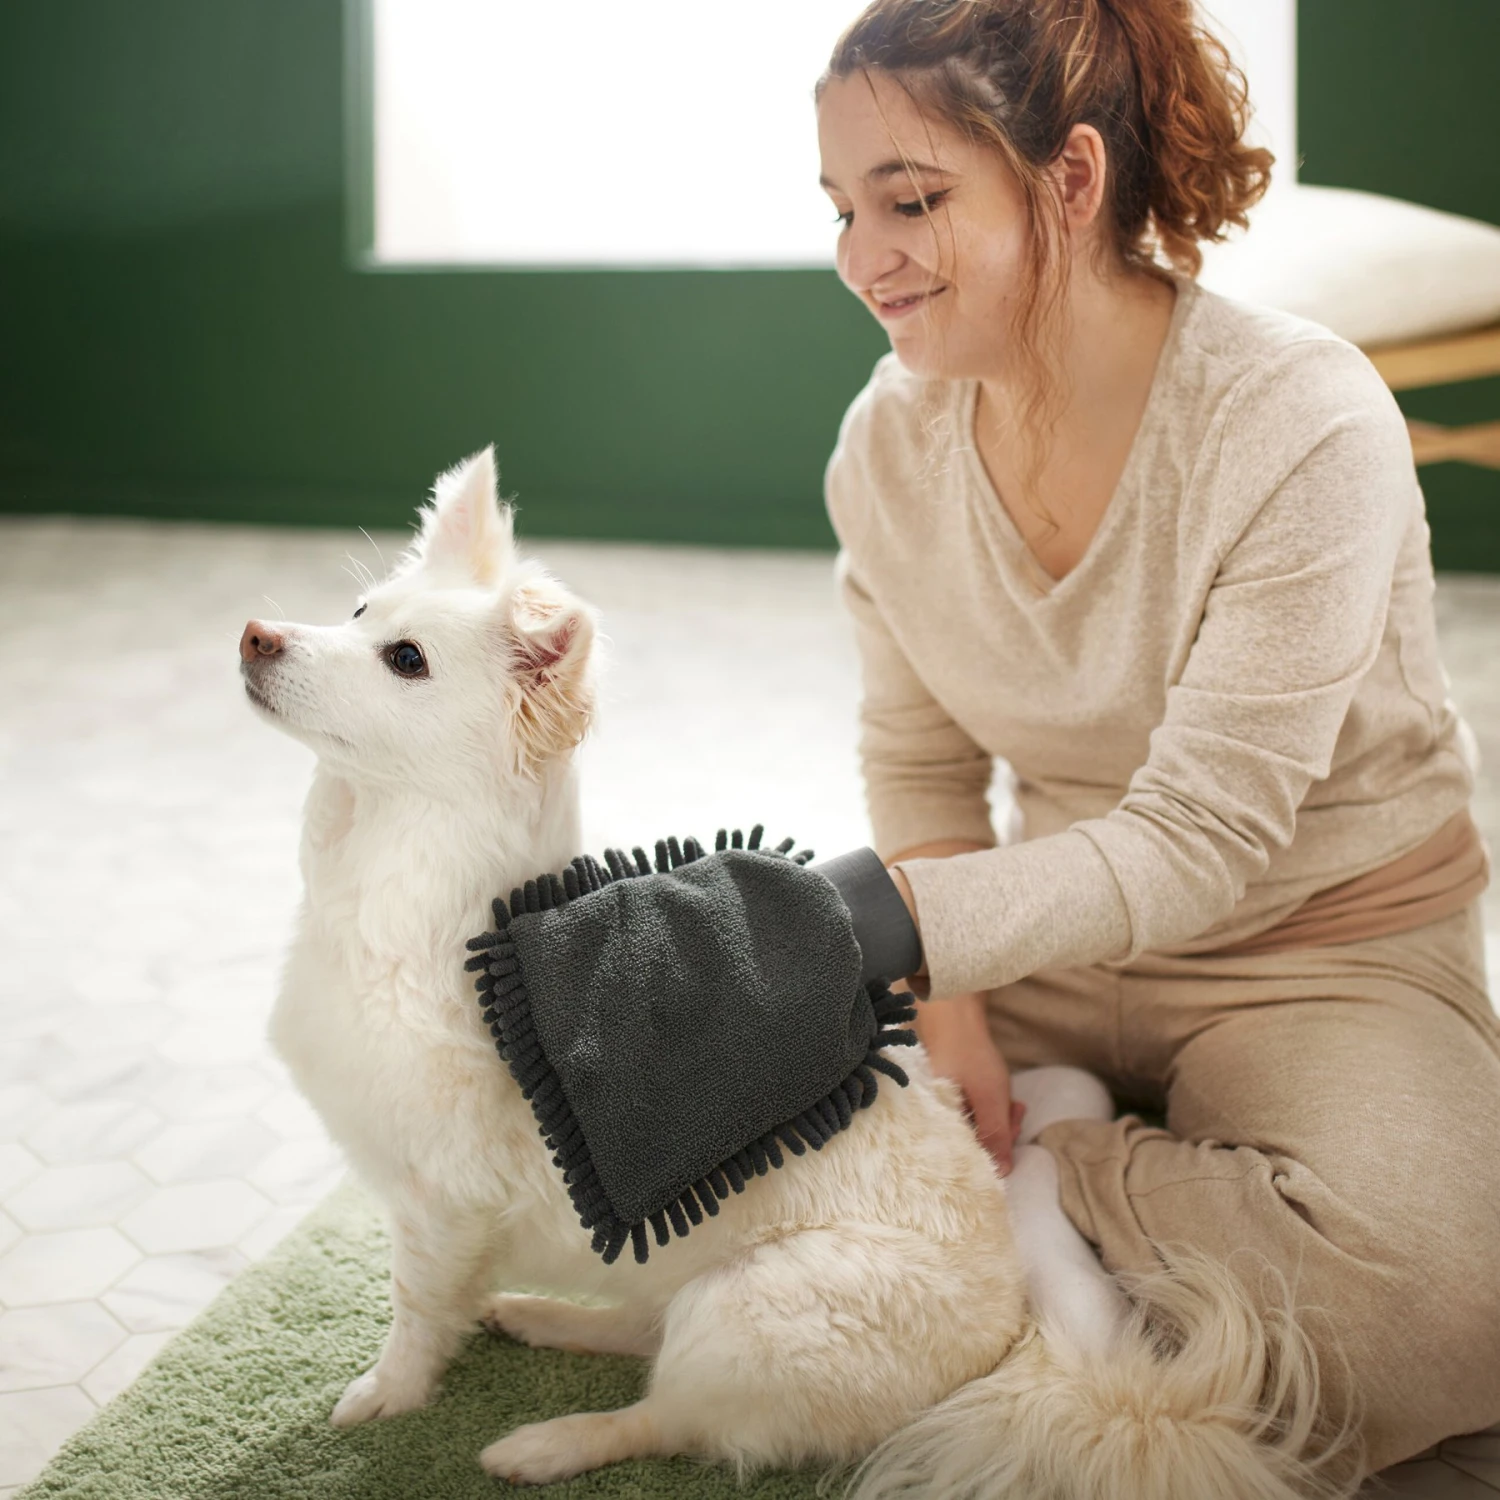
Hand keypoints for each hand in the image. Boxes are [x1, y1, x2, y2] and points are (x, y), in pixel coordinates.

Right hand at [910, 990, 1024, 1174]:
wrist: (953, 1013)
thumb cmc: (968, 1054)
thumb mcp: (989, 1097)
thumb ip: (996, 1135)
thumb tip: (1003, 1174)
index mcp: (936, 1124)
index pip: (967, 1155)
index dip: (995, 1151)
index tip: (1012, 1132)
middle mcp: (934, 1118)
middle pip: (974, 1141)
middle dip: (1002, 1131)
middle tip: (1017, 1113)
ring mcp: (942, 1105)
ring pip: (976, 1125)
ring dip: (1000, 1118)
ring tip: (1015, 1105)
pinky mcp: (948, 1095)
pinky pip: (972, 1111)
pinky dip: (991, 1107)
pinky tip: (1005, 1100)